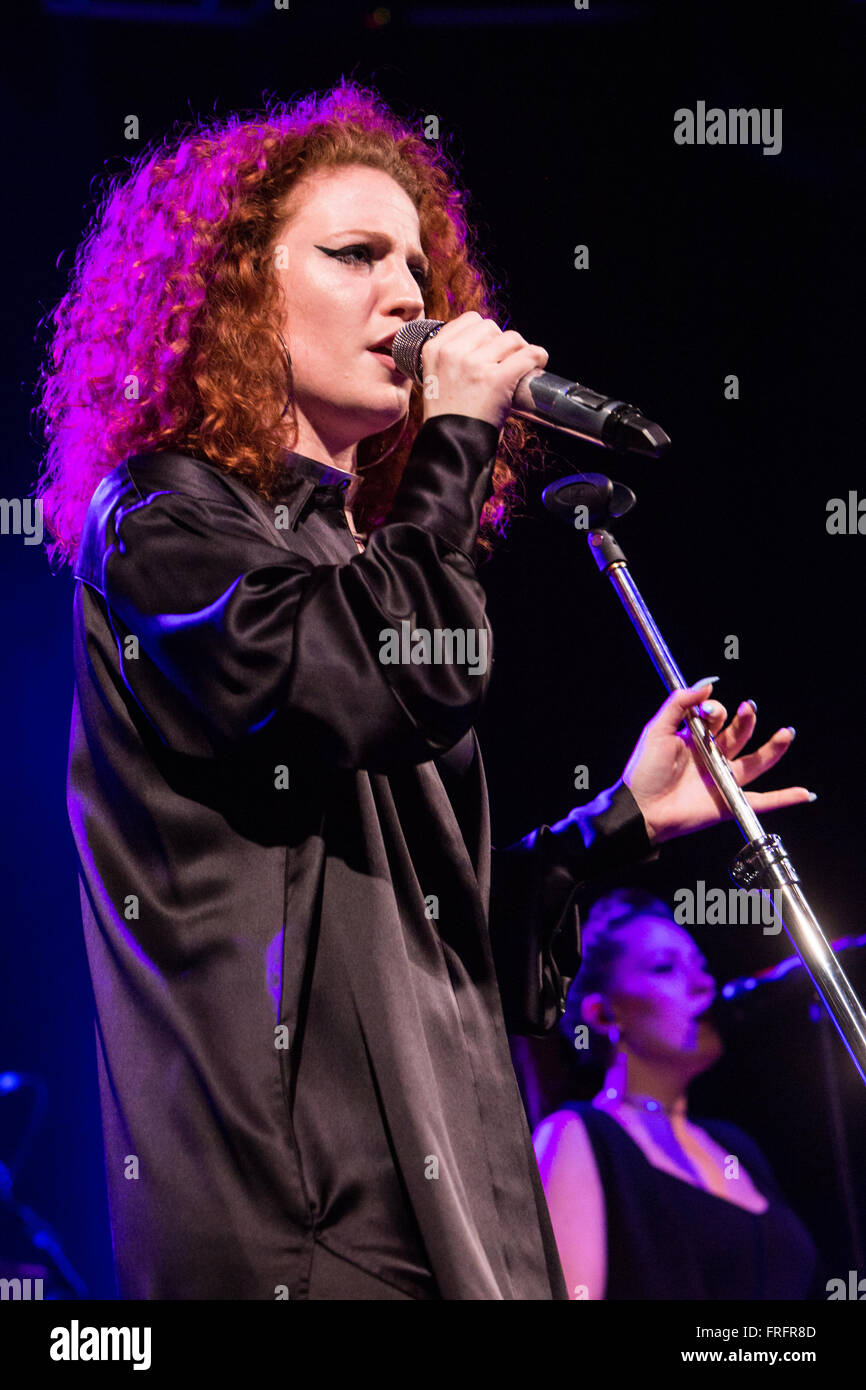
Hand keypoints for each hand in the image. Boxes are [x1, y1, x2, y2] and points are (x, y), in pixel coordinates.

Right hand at [420, 310, 548, 430]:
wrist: (450, 447)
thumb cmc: (448, 418)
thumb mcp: (436, 379)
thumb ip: (453, 358)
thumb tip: (488, 341)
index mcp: (434, 349)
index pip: (470, 320)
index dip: (486, 334)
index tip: (492, 349)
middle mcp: (452, 353)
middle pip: (491, 327)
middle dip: (503, 342)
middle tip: (506, 362)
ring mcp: (474, 365)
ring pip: (511, 338)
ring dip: (520, 350)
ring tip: (520, 367)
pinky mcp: (496, 379)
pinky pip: (528, 355)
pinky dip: (538, 357)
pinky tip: (538, 363)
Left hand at [622, 680, 814, 845]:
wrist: (641, 807)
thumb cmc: (644, 770)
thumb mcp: (657, 729)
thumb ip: (679, 704)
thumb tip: (707, 685)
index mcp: (696, 739)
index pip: (717, 718)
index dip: (717, 711)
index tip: (709, 711)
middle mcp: (712, 757)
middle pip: (739, 735)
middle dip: (746, 720)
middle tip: (748, 708)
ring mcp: (723, 779)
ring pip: (757, 762)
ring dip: (774, 748)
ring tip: (786, 733)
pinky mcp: (729, 802)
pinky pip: (763, 801)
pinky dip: (786, 799)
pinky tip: (806, 794)